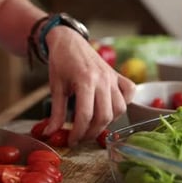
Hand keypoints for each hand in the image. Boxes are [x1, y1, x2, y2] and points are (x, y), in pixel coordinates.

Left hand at [43, 27, 134, 145]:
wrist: (69, 41)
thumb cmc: (61, 62)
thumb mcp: (55, 87)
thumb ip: (56, 112)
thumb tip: (51, 133)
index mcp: (85, 80)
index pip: (85, 115)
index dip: (78, 133)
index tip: (72, 141)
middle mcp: (103, 79)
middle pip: (104, 116)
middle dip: (92, 132)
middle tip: (81, 137)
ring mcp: (113, 77)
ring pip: (119, 109)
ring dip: (107, 122)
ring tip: (93, 124)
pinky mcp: (118, 75)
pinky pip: (129, 93)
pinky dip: (124, 104)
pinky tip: (110, 108)